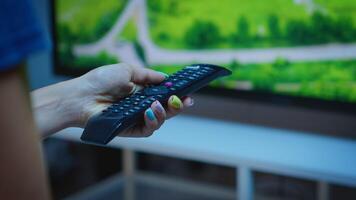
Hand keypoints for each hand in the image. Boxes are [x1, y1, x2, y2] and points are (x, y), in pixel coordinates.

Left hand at [71, 63, 193, 136]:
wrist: (80, 96)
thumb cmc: (100, 80)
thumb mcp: (127, 70)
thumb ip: (148, 75)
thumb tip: (166, 78)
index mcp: (141, 92)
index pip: (163, 95)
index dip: (176, 94)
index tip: (188, 92)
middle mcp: (140, 106)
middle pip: (165, 109)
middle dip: (177, 105)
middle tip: (183, 100)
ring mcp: (136, 118)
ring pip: (159, 120)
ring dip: (165, 113)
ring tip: (159, 104)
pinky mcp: (130, 129)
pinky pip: (147, 129)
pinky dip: (152, 122)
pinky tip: (149, 111)